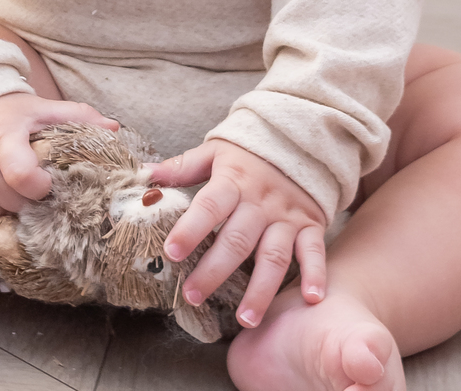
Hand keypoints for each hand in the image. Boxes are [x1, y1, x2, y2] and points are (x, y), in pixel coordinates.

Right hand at [0, 92, 118, 235]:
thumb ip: (78, 116)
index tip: (48, 184)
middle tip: (42, 191)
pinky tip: (3, 205)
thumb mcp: (42, 109)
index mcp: (3, 136)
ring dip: (15, 214)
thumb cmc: (11, 116)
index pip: (20, 174)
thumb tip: (114, 128)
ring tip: (22, 196)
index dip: (40, 188)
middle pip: (15, 203)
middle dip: (34, 203)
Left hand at [150, 139, 326, 327]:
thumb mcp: (215, 152)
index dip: (190, 229)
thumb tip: (145, 175)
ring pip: (274, 255)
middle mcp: (260, 202)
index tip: (170, 252)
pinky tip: (310, 300)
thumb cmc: (248, 153)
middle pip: (237, 240)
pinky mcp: (310, 226)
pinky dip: (315, 274)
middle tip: (192, 296)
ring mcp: (286, 216)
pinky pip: (314, 251)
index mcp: (233, 181)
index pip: (208, 206)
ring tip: (245, 320)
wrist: (298, 140)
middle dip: (214, 271)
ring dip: (260, 289)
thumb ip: (182, 167)